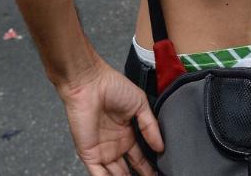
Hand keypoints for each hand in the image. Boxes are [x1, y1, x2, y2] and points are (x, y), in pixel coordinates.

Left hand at [59, 61, 162, 175]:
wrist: (89, 84)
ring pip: (116, 175)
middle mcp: (116, 144)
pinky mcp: (90, 155)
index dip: (150, 166)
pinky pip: (99, 175)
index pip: (141, 156)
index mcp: (128, 133)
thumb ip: (151, 126)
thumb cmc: (111, 86)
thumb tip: (161, 146)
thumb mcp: (140, 104)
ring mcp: (102, 151)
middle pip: (129, 169)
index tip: (160, 172)